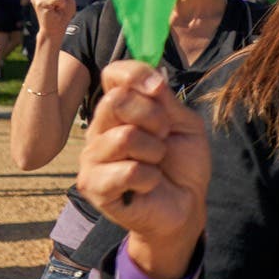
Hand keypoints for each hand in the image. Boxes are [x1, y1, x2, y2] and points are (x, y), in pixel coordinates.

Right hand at [74, 62, 209, 275]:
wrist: (186, 204)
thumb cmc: (183, 163)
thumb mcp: (184, 124)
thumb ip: (165, 101)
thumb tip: (150, 79)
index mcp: (121, 110)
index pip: (113, 75)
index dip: (134, 74)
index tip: (158, 89)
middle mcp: (100, 130)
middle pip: (116, 101)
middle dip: (154, 117)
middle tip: (164, 136)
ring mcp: (92, 158)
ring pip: (124, 137)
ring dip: (154, 151)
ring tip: (156, 164)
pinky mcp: (93, 186)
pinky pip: (128, 171)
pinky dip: (150, 178)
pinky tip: (149, 185)